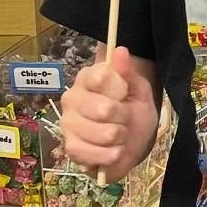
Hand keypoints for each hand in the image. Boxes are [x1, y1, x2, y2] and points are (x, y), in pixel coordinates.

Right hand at [59, 47, 157, 182]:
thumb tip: (120, 51)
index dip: (121, 89)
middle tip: (124, 118)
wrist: (132, 142)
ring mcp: (68, 124)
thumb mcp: (138, 91)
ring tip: (119, 135)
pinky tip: (113, 150)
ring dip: (118, 137)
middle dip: (123, 117)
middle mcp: (71, 98)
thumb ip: (128, 73)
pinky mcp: (70, 148)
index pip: (101, 77)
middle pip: (103, 109)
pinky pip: (91, 153)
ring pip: (99, 132)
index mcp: (87, 78)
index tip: (125, 93)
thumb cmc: (133, 111)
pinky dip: (109, 155)